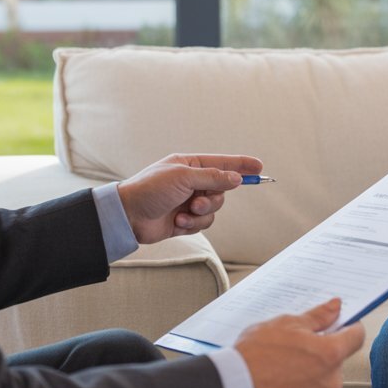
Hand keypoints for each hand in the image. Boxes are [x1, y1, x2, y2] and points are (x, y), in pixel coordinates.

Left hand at [116, 153, 261, 243]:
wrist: (128, 216)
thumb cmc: (150, 189)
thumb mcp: (183, 177)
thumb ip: (213, 178)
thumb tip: (236, 178)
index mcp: (189, 165)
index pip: (221, 163)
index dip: (241, 165)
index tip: (259, 167)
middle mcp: (190, 182)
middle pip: (221, 190)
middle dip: (212, 199)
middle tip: (197, 202)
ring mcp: (188, 202)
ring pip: (214, 208)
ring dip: (201, 213)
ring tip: (184, 213)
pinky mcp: (185, 220)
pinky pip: (203, 223)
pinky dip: (193, 224)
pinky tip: (177, 222)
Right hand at [235, 299, 365, 387]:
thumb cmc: (255, 357)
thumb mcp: (286, 324)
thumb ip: (317, 316)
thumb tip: (335, 307)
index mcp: (330, 355)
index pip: (356, 337)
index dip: (348, 328)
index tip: (340, 326)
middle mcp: (330, 383)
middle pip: (335, 363)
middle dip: (319, 355)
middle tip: (294, 349)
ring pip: (320, 385)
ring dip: (308, 377)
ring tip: (280, 370)